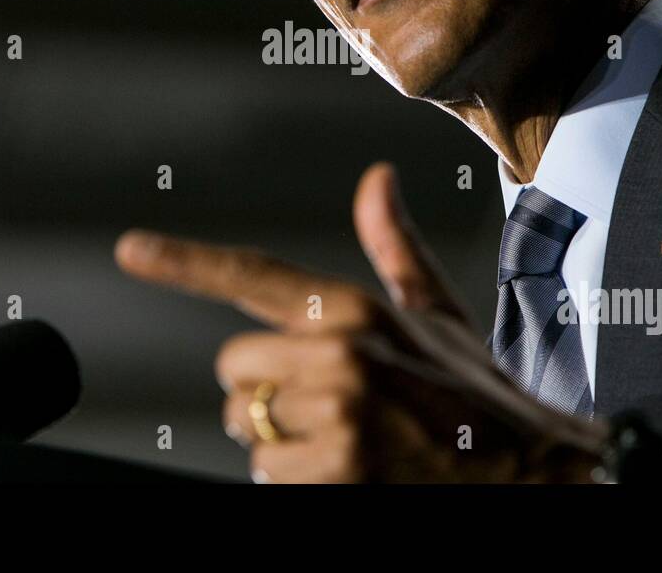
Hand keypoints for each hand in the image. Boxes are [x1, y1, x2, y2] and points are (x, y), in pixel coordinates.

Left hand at [114, 161, 608, 481]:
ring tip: (352, 443)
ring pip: (250, 431)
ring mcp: (338, 418)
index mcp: (355, 307)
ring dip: (286, 445)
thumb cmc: (476, 393)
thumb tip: (376, 178)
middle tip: (331, 406)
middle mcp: (339, 354)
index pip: (253, 276)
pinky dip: (302, 483)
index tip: (130, 249)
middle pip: (234, 371)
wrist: (531, 470)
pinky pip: (270, 479)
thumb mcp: (437, 314)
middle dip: (268, 393)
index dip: (183, 262)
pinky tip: (354, 473)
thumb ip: (393, 247)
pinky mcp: (337, 475)